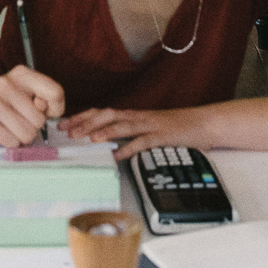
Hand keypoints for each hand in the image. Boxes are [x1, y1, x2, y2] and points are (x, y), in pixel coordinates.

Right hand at [0, 65, 66, 146]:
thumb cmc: (7, 102)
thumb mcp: (27, 92)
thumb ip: (45, 98)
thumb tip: (43, 108)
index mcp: (21, 74)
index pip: (55, 92)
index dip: (57, 108)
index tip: (46, 111)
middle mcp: (5, 84)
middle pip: (40, 120)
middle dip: (34, 126)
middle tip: (20, 118)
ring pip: (27, 134)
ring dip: (22, 136)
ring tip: (11, 126)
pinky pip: (12, 142)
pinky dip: (10, 141)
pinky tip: (1, 130)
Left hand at [60, 105, 210, 160]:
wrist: (203, 123)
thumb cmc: (175, 128)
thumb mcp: (148, 128)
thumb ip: (129, 133)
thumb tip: (107, 143)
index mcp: (133, 115)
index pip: (102, 112)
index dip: (82, 117)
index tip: (64, 124)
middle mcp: (138, 117)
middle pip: (107, 115)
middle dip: (86, 123)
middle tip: (68, 132)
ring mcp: (150, 125)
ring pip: (123, 125)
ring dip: (104, 131)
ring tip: (89, 139)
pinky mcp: (162, 136)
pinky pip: (143, 141)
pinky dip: (129, 148)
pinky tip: (118, 155)